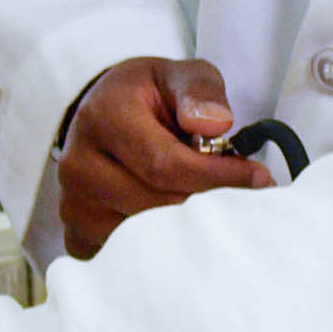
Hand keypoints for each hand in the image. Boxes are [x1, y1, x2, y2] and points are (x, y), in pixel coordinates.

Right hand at [56, 55, 273, 260]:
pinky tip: (172, 224)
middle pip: (157, 204)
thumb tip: (215, 125)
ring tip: (196, 197)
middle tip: (236, 190)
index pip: (165, 165)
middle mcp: (78, 162)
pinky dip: (154, 245)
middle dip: (204, 199)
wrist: (106, 111)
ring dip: (181, 222)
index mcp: (103, 117)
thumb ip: (202, 92)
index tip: (259, 178)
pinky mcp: (75, 230)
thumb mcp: (182, 76)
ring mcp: (73, 202)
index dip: (217, 176)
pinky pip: (121, 255)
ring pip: (142, 234)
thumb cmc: (151, 96)